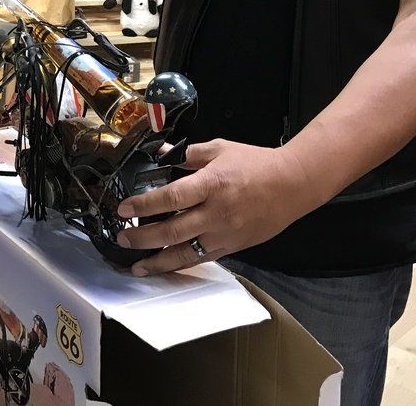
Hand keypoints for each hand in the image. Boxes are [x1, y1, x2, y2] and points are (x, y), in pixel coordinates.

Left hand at [114, 139, 313, 276]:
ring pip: (185, 253)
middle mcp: (216, 213)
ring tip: (137, 265)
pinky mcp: (232, 247)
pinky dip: (181, 265)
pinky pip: (202, 259)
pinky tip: (165, 267)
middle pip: (172, 231)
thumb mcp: (220, 149)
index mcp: (211, 184)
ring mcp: (224, 234)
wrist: (292, 185)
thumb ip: (188, 154)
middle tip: (123, 238)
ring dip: (157, 261)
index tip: (123, 209)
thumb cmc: (255, 163)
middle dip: (143, 237)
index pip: (171, 198)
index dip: (144, 205)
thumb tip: (160, 154)